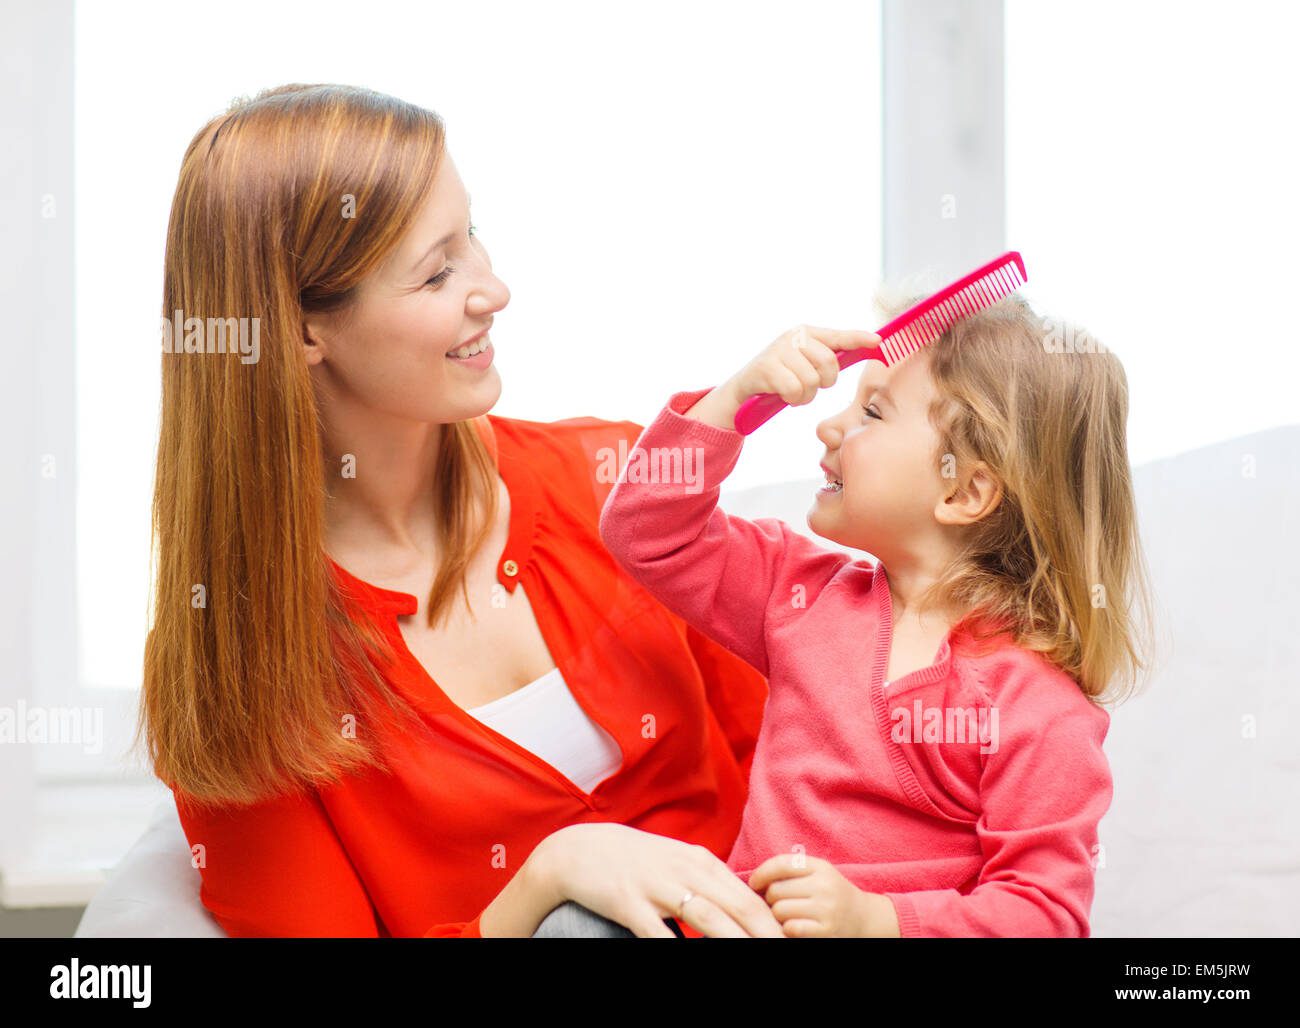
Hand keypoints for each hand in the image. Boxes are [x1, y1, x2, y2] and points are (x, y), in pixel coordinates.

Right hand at [536, 823, 785, 937]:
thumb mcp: (677, 863)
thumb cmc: (634, 861)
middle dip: (767, 937)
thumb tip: (744, 910)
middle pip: (738, 909)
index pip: (749, 898)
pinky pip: (658, 933)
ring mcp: (657, 886)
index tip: (790, 944)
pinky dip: (676, 948)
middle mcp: (685, 871)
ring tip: (758, 962)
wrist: (579, 850)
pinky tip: (688, 959)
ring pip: (709, 919)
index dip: (774, 926)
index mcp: (701, 862)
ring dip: (737, 945)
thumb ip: (709, 883)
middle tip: (786, 954)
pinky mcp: (628, 902)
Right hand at [684, 324, 880, 430]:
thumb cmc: (780, 377)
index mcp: (806, 332)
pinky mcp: (766, 367)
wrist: (743, 389)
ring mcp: (779, 350)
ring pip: (811, 380)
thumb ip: (827, 356)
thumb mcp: (803, 363)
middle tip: (808, 387)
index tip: (877, 342)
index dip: (859, 339)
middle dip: (823, 383)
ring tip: (792, 392)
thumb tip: (866, 348)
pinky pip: (794, 389)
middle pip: (829, 364)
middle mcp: (794, 336)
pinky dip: (791, 398)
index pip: (839, 336)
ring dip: (804, 395)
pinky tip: (782, 395)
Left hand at [748, 853, 895, 937]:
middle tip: (777, 903)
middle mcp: (824, 886)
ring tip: (787, 915)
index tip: (754, 883)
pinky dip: (787, 929)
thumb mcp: (818, 873)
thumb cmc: (831, 894)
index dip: (761, 873)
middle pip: (776, 890)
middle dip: (770, 898)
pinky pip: (791, 928)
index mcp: (820, 867)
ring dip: (777, 915)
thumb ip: (791, 870)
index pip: (781, 863)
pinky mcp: (826, 931)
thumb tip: (754, 880)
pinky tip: (794, 927)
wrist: (864, 918)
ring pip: (779, 910)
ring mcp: (826, 910)